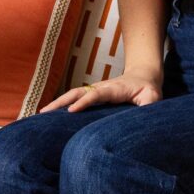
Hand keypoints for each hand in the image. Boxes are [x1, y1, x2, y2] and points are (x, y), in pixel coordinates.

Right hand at [40, 69, 161, 113]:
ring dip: (56, 104)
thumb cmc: (148, 90)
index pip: (95, 95)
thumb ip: (149, 105)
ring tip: (40, 117)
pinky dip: (61, 106)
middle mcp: (99, 88)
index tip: (71, 111)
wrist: (143, 76)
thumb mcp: (153, 98)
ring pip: (71, 95)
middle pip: (76, 92)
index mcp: (113, 90)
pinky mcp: (92, 95)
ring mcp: (94, 91)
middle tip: (43, 114)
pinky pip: (74, 99)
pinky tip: (51, 117)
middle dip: (60, 102)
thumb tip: (143, 116)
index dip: (83, 102)